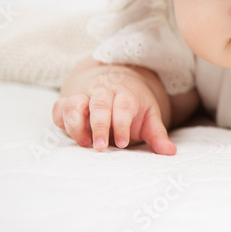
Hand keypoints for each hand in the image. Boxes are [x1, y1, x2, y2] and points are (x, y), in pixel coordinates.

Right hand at [52, 62, 176, 155]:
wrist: (117, 79)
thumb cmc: (133, 106)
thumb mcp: (149, 117)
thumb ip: (157, 135)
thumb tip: (171, 152)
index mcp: (125, 95)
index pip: (123, 107)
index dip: (121, 124)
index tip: (123, 143)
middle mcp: (103, 92)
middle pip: (98, 105)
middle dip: (99, 126)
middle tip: (100, 147)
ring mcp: (84, 95)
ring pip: (75, 104)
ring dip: (76, 124)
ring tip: (84, 143)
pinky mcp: (69, 100)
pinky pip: (59, 107)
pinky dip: (60, 119)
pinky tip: (68, 133)